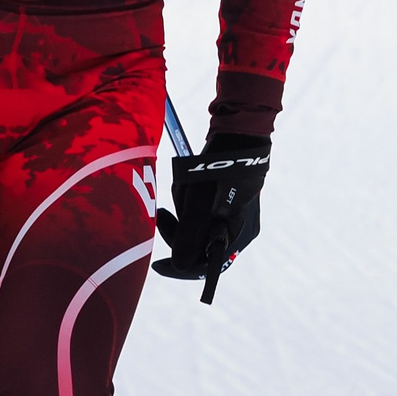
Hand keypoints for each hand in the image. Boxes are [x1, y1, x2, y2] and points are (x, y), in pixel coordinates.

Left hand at [153, 134, 270, 301]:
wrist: (237, 128)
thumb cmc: (219, 166)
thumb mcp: (199, 201)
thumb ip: (189, 235)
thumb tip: (179, 266)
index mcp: (237, 233)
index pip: (206, 264)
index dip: (180, 266)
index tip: (157, 264)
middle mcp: (239, 227)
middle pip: (200, 242)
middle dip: (180, 226)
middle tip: (166, 211)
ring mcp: (235, 212)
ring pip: (198, 224)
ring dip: (184, 209)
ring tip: (183, 186)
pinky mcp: (227, 197)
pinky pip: (203, 209)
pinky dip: (190, 200)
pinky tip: (188, 184)